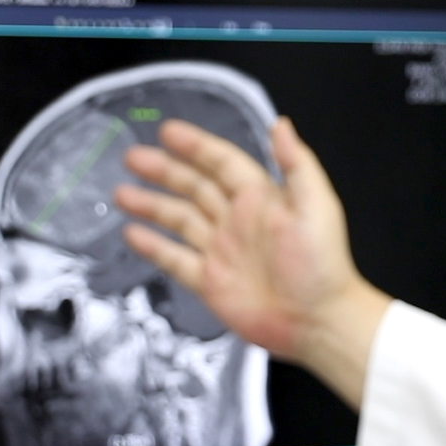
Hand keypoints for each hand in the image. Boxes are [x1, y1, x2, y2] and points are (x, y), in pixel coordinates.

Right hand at [116, 117, 390, 407]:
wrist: (318, 320)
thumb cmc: (323, 265)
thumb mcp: (317, 206)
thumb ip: (297, 164)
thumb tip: (281, 125)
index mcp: (261, 199)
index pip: (221, 163)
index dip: (196, 146)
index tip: (168, 132)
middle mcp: (237, 221)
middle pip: (193, 187)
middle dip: (163, 171)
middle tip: (133, 157)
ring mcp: (222, 251)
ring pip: (179, 220)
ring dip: (151, 205)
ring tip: (122, 193)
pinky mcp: (211, 282)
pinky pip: (175, 259)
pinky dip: (154, 246)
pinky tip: (132, 234)